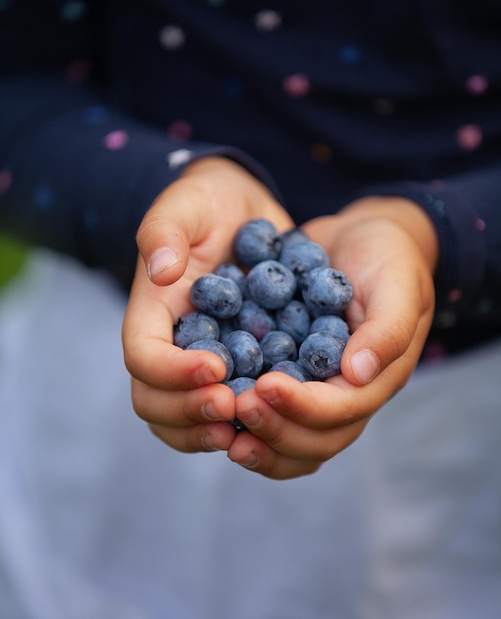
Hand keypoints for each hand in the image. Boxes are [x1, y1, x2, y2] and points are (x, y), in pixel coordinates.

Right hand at [122, 156, 293, 453]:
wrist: (243, 213)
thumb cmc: (209, 203)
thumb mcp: (187, 203)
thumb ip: (165, 231)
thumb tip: (160, 272)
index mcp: (152, 314)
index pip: (143, 358)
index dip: (172, 372)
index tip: (215, 366)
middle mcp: (171, 347)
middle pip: (155, 402)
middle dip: (189, 412)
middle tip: (232, 407)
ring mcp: (200, 363)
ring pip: (184, 420)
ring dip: (209, 431)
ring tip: (248, 430)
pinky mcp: (236, 369)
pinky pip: (227, 412)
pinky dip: (243, 425)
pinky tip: (276, 421)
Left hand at [227, 196, 437, 478]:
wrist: (360, 241)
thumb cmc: (389, 259)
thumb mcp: (397, 285)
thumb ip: (386, 330)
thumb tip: (357, 374)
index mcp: (375, 380)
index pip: (341, 410)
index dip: (304, 406)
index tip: (265, 385)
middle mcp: (344, 396)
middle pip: (314, 440)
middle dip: (275, 429)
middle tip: (236, 406)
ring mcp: (315, 390)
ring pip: (291, 441)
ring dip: (258, 440)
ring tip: (221, 427)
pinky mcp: (289, 376)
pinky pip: (270, 413)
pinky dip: (244, 421)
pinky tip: (213, 408)